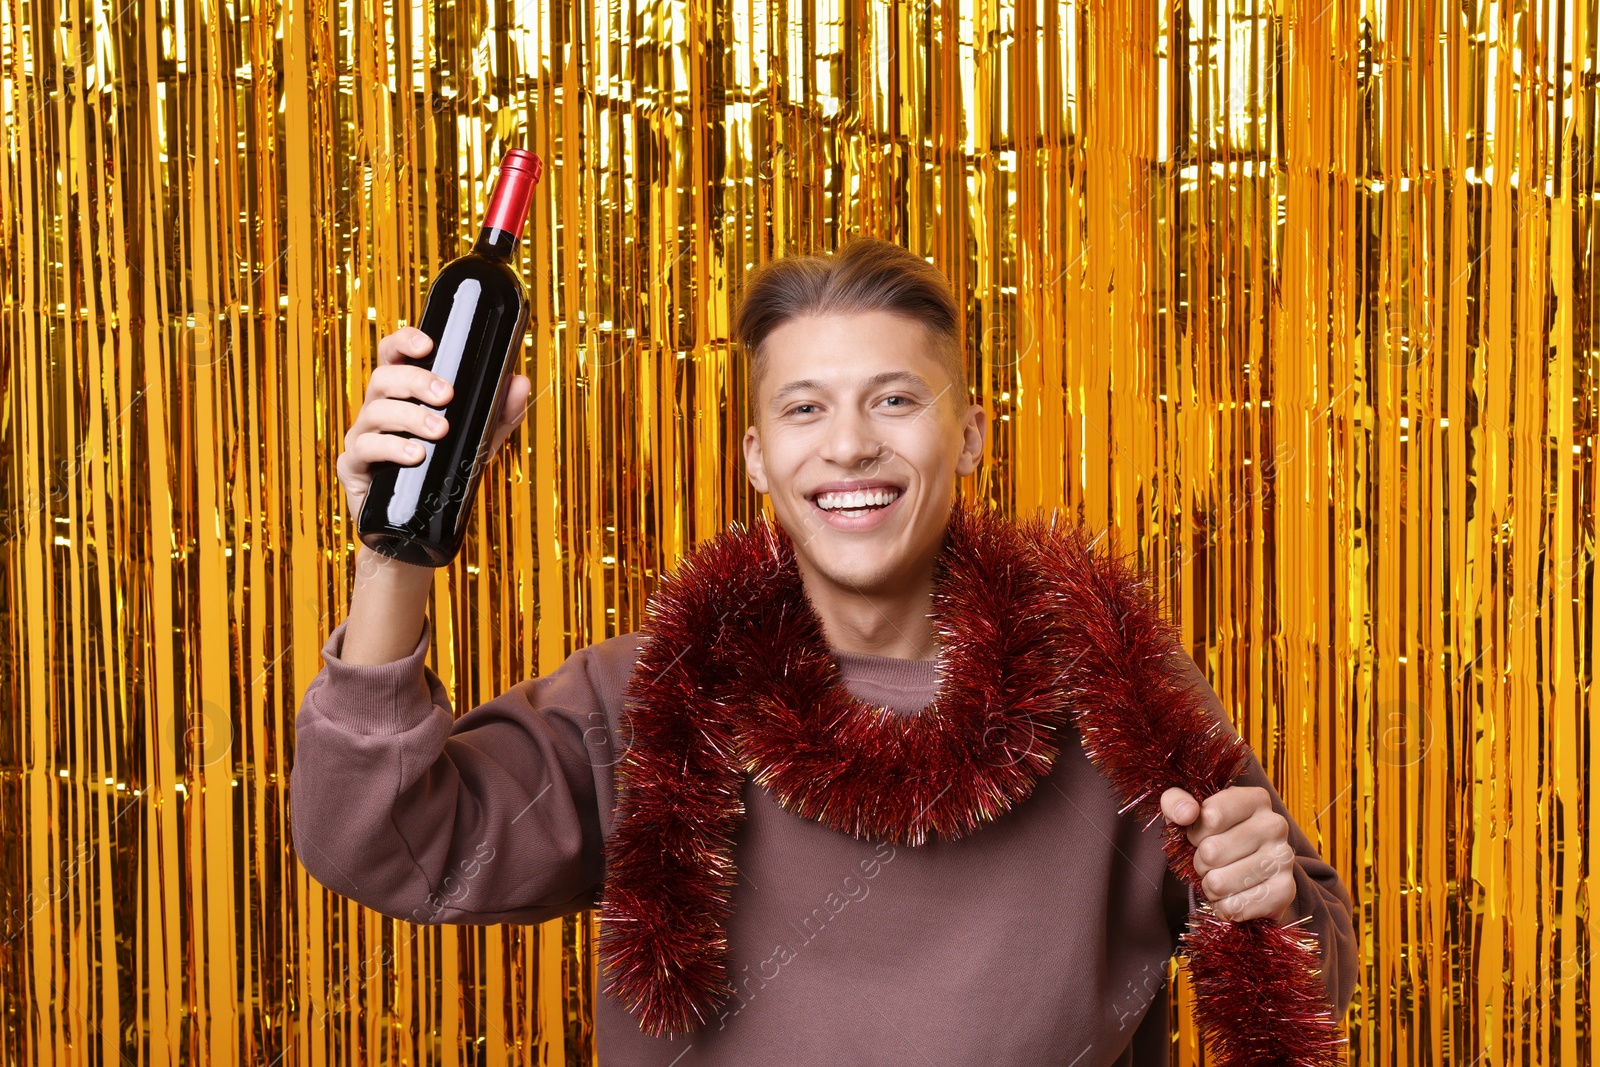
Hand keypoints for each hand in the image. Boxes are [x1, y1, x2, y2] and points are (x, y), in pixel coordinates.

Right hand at [336, 326, 532, 522]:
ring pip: (375, 412)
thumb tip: (521, 383)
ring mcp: (362, 436)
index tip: (427, 343)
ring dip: (409, 416)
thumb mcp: (477, 438)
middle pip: (383, 378)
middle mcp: (376, 409)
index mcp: (400, 394)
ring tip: (439, 431)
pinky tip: (415, 455)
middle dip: (415, 381)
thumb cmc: (440, 471)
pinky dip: (391, 449)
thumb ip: (499, 412)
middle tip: (446, 394)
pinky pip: (364, 449)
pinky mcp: (352, 466)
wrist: (414, 524)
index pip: (393, 356)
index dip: (403, 342)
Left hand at [1160, 786, 1297, 923]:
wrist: (1244, 878)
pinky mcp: (1285, 891)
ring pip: (1219, 882)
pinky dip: (1224, 907)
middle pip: (1211, 851)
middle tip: (1210, 862)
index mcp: (1255, 799)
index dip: (1194, 832)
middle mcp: (1275, 824)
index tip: (1200, 835)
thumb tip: (1187, 813)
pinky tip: (1232, 897)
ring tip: (1221, 878)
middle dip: (1200, 863)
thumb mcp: (1187, 812)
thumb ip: (1175, 801)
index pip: (1211, 816)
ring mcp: (1284, 858)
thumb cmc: (1212, 838)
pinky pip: (1234, 907)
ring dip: (1210, 886)